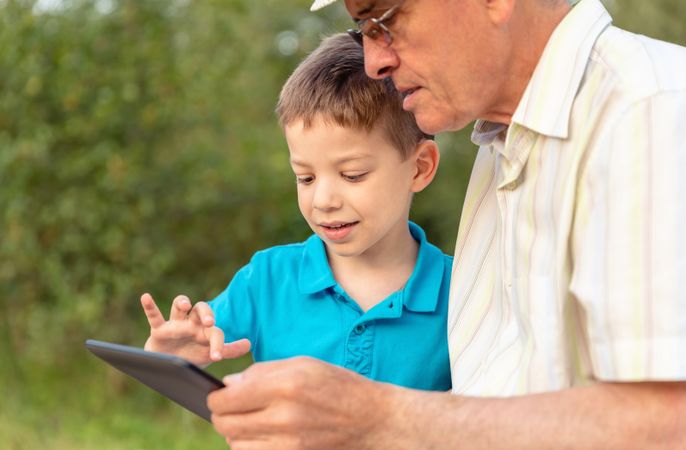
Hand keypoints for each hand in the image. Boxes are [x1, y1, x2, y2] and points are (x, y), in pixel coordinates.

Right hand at [140, 293, 250, 365]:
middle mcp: (192, 323)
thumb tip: (250, 344)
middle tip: (209, 322)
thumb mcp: (210, 353)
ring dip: (181, 302)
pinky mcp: (159, 328)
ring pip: (178, 306)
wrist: (170, 365)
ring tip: (184, 304)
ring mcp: (176, 324)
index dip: (218, 344)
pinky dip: (149, 306)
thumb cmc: (193, 355)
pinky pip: (154, 315)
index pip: (215, 332)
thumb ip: (230, 350)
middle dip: (205, 313)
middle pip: (200, 309)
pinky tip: (146, 297)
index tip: (216, 357)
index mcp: (206, 331)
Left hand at [207, 357, 399, 449]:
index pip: (226, 399)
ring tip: (251, 420)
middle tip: (233, 407)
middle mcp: (284, 417)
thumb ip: (262, 372)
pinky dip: (250, 446)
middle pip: (225, 424)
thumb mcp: (302, 364)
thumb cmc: (338, 385)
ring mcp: (288, 444)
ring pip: (235, 444)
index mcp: (284, 386)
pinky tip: (262, 434)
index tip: (221, 394)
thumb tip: (228, 384)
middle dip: (222, 414)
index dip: (216, 396)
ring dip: (236, 432)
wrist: (372, 419)